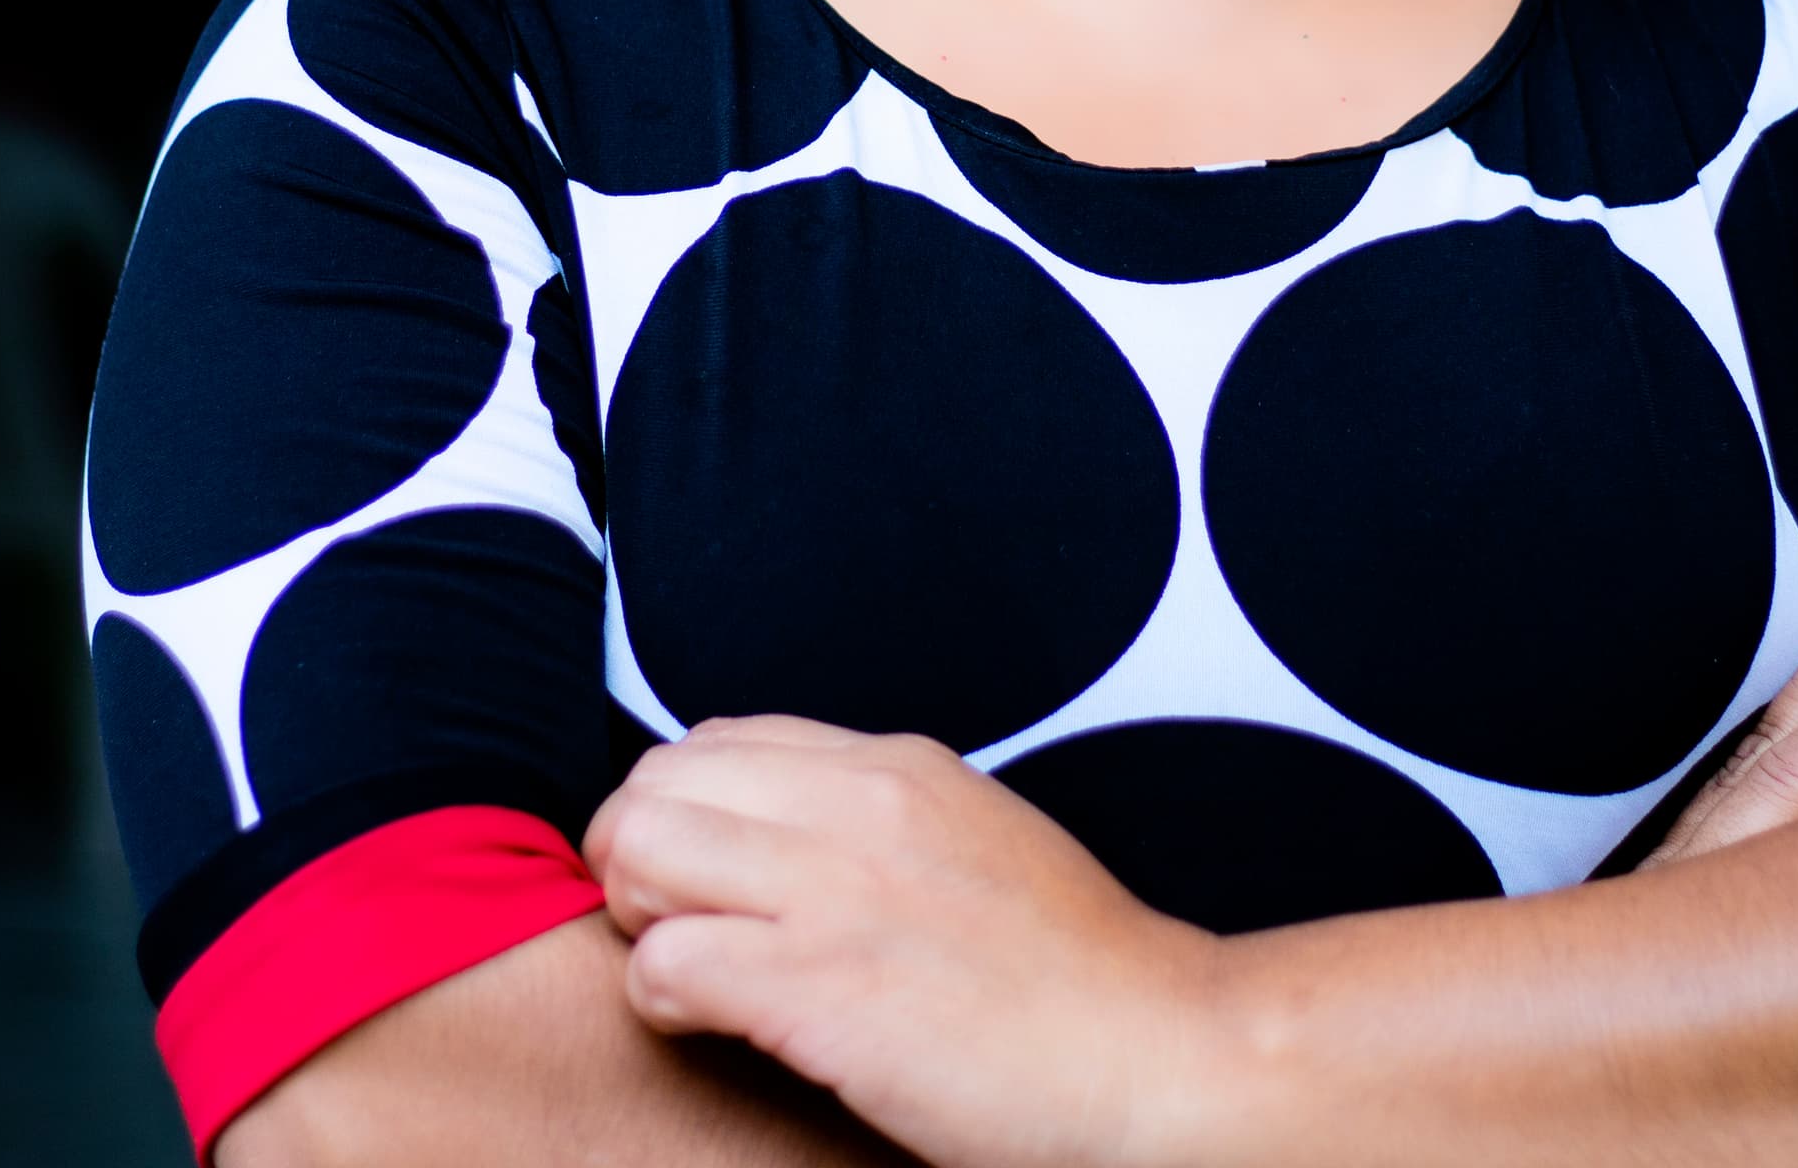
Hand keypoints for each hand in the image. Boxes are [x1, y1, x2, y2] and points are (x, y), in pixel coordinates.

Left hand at [586, 716, 1216, 1167]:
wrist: (1160, 1057)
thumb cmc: (1076, 981)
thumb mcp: (978, 842)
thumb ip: (882, 823)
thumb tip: (791, 836)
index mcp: (895, 767)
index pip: (714, 740)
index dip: (683, 810)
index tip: (705, 879)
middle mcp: (855, 807)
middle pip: (657, 783)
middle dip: (637, 857)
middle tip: (673, 927)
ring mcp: (834, 892)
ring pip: (641, 853)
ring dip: (639, 918)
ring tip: (689, 972)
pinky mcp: (818, 988)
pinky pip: (663, 963)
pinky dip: (661, 998)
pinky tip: (711, 1026)